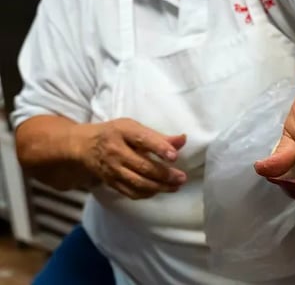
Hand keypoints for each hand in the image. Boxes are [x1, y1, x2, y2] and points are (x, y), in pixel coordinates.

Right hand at [73, 118, 187, 199]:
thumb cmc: (115, 134)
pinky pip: (130, 192)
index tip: (174, 156)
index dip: (160, 148)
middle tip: (182, 177)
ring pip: (137, 182)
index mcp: (123, 132)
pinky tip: (159, 190)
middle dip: (164, 174)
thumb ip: (158, 136)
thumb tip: (183, 140)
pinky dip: (146, 193)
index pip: (143, 140)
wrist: (84, 146)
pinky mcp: (110, 182)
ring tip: (175, 186)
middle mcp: (116, 151)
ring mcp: (112, 169)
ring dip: (159, 186)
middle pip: (142, 166)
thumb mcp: (134, 127)